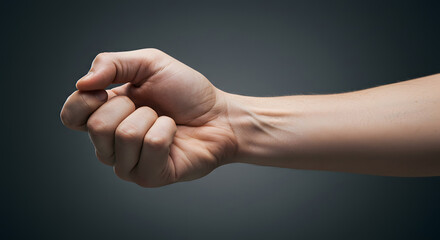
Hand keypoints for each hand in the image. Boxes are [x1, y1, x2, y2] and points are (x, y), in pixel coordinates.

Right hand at [60, 49, 237, 186]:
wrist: (220, 115)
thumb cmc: (186, 92)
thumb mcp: (149, 64)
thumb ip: (112, 64)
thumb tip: (81, 83)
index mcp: (105, 116)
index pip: (70, 117)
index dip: (84, 101)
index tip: (109, 90)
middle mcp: (111, 145)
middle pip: (97, 127)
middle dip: (130, 106)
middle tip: (151, 107)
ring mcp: (129, 165)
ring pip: (125, 135)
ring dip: (152, 117)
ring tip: (164, 120)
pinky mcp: (150, 177)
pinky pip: (152, 145)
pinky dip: (167, 130)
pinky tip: (174, 135)